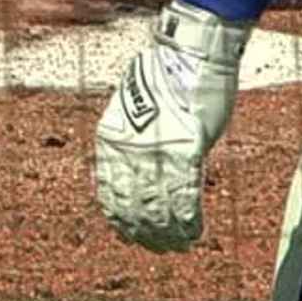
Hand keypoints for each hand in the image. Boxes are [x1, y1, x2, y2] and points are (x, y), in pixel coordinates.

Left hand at [92, 0, 249, 251]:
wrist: (191, 53)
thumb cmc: (168, 76)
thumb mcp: (135, 109)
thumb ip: (133, 141)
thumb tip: (136, 170)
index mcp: (110, 139)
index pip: (108, 193)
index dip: (120, 219)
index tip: (130, 235)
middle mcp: (128, 150)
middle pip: (133, 206)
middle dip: (145, 233)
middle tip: (158, 248)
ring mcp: (156, 152)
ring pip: (158, 209)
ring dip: (168, 234)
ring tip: (178, 245)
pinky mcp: (186, 150)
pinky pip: (184, 198)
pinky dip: (188, 221)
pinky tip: (193, 233)